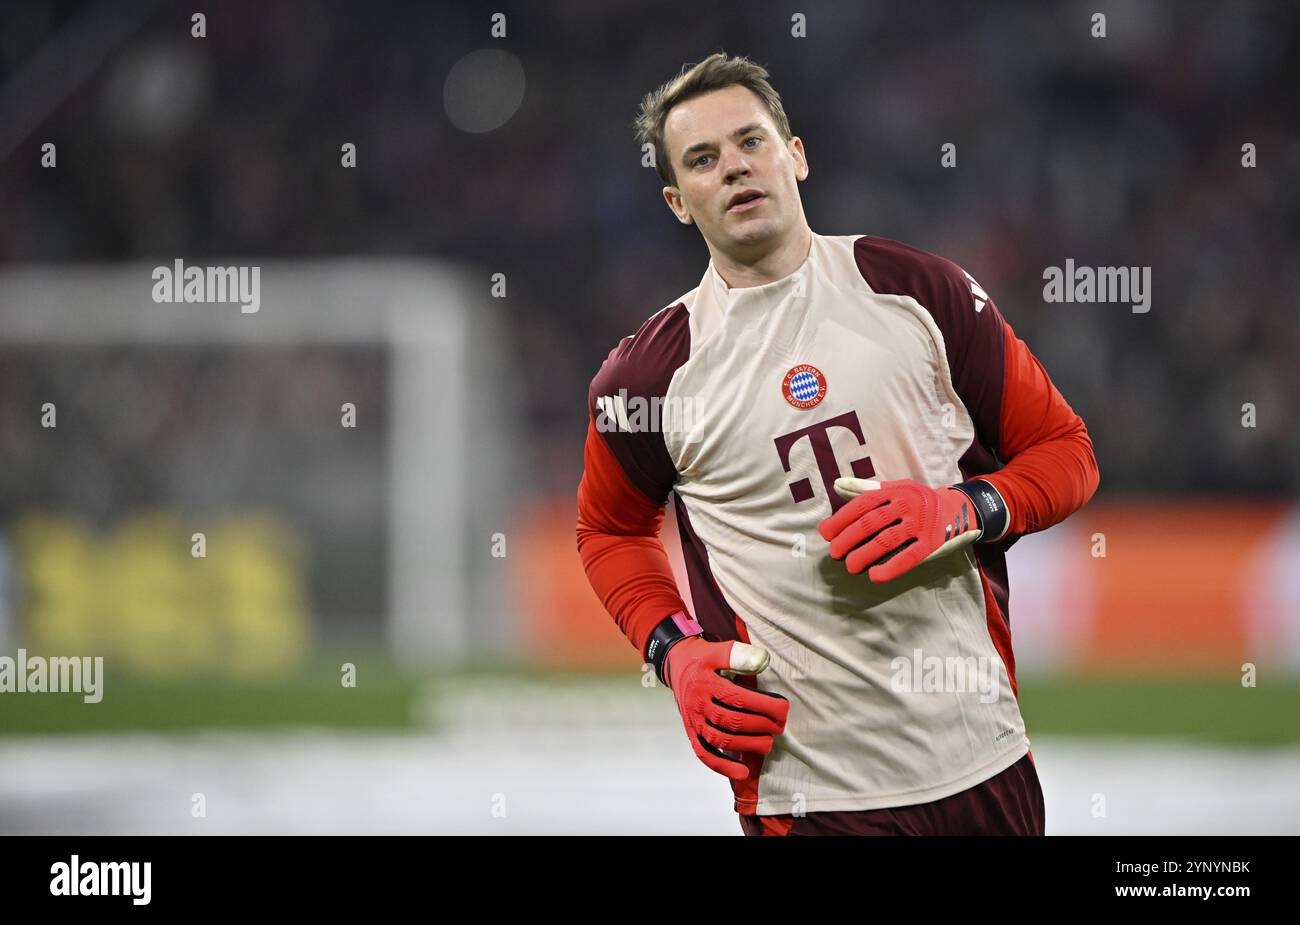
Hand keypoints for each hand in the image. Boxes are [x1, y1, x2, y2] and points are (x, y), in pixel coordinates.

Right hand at [664, 636, 789, 780]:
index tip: (783, 709)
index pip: (739, 699)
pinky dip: (723, 766)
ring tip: (768, 744)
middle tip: (780, 726)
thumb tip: (762, 660)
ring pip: (721, 740)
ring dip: (747, 745)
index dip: (764, 707)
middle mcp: (699, 704)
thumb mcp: (717, 650)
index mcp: (706, 684)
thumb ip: (738, 655)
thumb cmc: (701, 658)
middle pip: (732, 722)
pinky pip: (704, 754)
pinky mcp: (691, 733)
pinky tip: (742, 772)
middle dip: (761, 726)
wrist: (675, 664)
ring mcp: (694, 721)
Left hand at [818, 477, 981, 582]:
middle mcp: (908, 505)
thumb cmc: (918, 501)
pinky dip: (890, 568)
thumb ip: (865, 489)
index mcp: (895, 491)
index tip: (825, 533)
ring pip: (887, 540)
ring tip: (850, 566)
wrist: (960, 508)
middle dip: (848, 539)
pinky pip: (909, 557)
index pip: (863, 503)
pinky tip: (874, 576)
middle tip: (835, 553)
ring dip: (864, 554)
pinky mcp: (932, 544)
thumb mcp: (895, 490)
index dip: (841, 518)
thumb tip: (836, 484)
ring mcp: (921, 524)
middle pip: (871, 522)